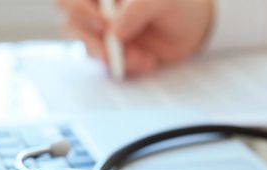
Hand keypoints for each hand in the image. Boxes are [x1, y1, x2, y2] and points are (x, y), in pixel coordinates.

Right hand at [55, 0, 213, 76]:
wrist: (195, 29)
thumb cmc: (180, 4)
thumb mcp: (164, 0)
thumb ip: (138, 9)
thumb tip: (114, 30)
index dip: (80, 9)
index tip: (103, 24)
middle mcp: (97, 6)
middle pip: (70, 18)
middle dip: (92, 38)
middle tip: (114, 48)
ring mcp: (101, 28)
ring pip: (85, 43)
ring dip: (112, 55)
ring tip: (143, 58)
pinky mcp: (109, 50)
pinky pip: (104, 62)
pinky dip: (124, 65)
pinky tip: (147, 61)